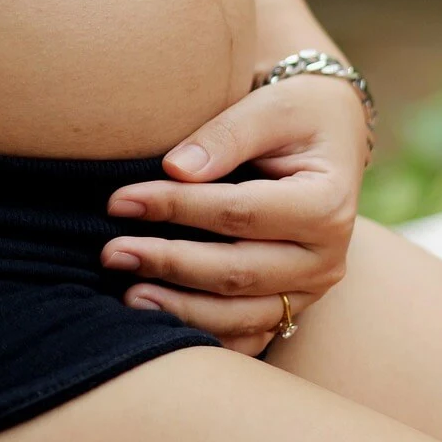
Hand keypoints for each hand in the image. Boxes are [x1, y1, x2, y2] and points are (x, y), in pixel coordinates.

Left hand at [101, 75, 367, 355]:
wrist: (330, 136)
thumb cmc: (297, 115)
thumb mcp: (271, 108)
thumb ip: (226, 135)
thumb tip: (175, 169)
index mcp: (326, 205)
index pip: (239, 213)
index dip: (177, 208)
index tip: (121, 201)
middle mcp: (325, 257)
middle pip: (237, 271)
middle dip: (168, 263)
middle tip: (111, 252)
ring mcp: (311, 289)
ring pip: (241, 315)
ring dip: (180, 309)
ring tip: (127, 295)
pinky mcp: (293, 305)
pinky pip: (247, 334)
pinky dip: (203, 334)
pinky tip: (160, 324)